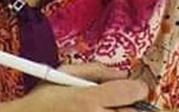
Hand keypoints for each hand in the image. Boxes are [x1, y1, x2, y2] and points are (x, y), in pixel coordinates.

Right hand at [12, 62, 149, 111]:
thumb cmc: (41, 101)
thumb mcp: (63, 74)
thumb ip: (96, 70)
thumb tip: (122, 73)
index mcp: (87, 98)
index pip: (132, 92)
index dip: (137, 89)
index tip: (134, 90)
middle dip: (130, 108)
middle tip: (117, 106)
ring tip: (102, 111)